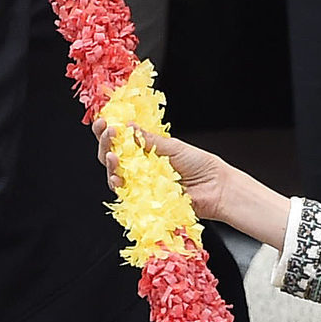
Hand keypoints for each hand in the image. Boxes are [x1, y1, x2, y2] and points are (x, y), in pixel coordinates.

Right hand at [93, 118, 291, 246]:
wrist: (216, 189)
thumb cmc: (200, 166)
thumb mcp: (173, 147)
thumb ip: (148, 139)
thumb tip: (128, 125)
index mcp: (146, 149)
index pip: (120, 139)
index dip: (108, 131)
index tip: (104, 121)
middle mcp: (140, 166)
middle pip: (112, 156)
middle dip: (105, 143)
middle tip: (107, 133)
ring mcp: (141, 184)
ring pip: (114, 174)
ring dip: (109, 164)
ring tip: (112, 154)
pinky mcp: (145, 200)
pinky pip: (126, 194)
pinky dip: (119, 185)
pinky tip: (117, 177)